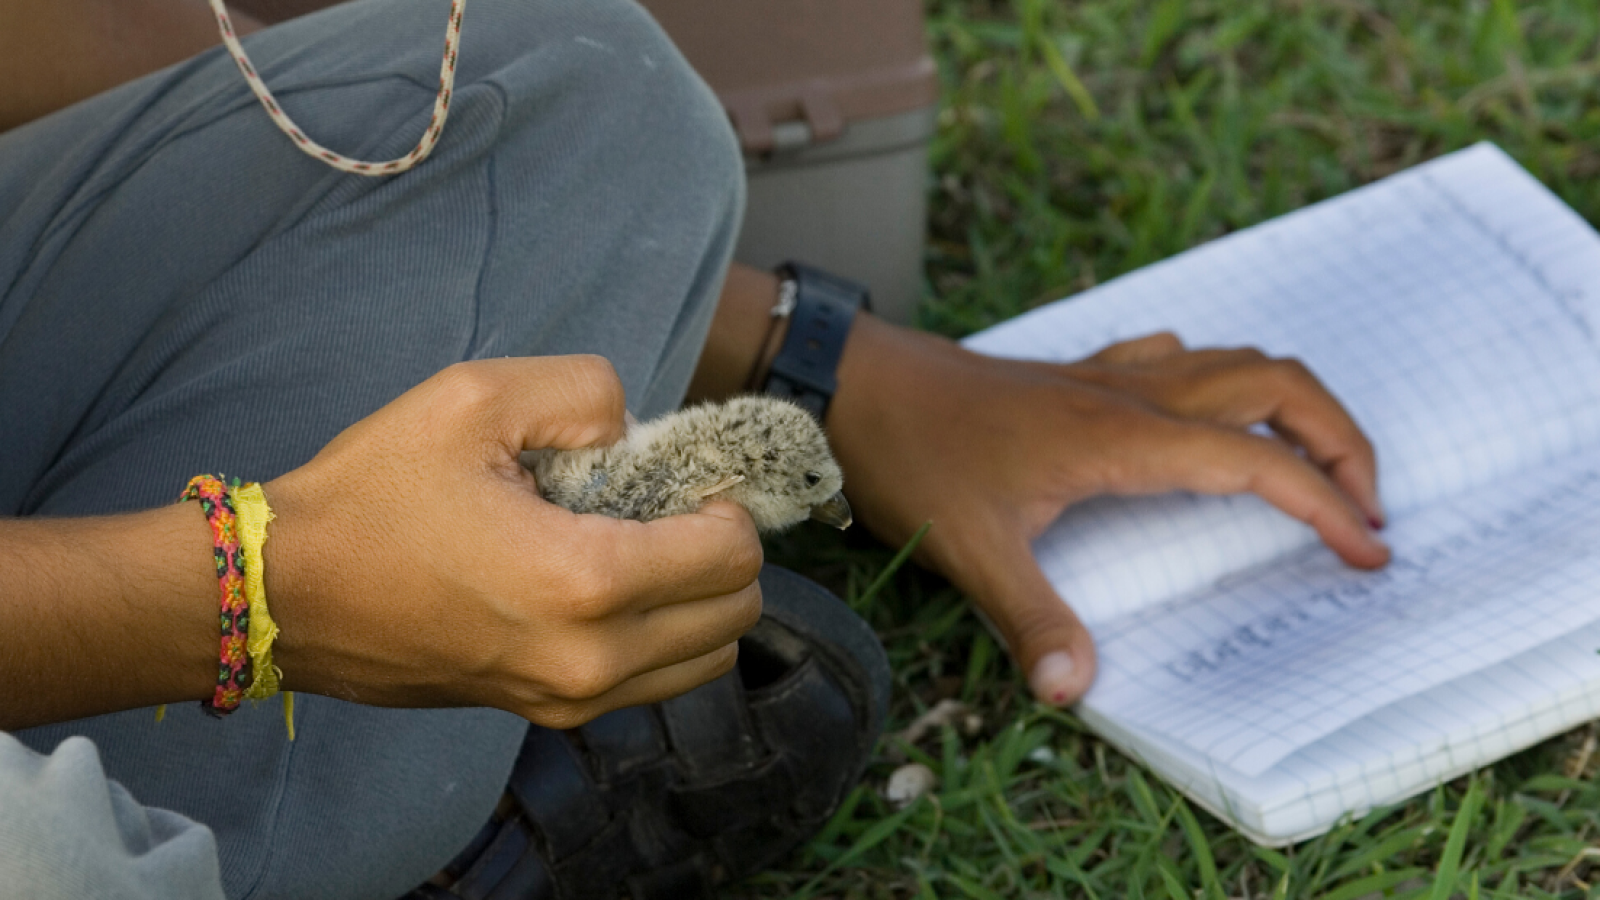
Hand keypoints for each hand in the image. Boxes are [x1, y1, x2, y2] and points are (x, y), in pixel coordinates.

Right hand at [264, 357, 763, 728]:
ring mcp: (571, 700)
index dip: (724, 502)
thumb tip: (635, 432)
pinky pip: (654, 682)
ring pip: (707, 659)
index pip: (732, 555)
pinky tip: (608, 586)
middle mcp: (591, 659)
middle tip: (668, 507)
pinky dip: (662, 635)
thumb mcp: (475, 398)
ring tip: (643, 547)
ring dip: (700, 600)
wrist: (283, 593)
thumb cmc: (373, 495)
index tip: (683, 476)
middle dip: (722, 550)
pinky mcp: (547, 714)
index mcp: (586, 583)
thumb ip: (584, 392)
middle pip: (735, 613)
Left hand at [828, 321, 1388, 704]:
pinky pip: (1177, 358)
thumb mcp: (969, 548)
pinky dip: (1223, 382)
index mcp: (1123, 436)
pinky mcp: (1079, 374)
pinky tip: (1209, 418)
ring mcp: (1106, 375)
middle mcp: (1131, 394)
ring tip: (1314, 467)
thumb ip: (1031, 619)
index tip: (1368, 551)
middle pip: (1275, 385)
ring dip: (1292, 405)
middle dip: (1340, 438)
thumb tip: (1076, 691)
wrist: (851, 379)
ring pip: (1235, 360)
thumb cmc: (909, 452)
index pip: (1257, 463)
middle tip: (1366, 505)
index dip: (1326, 504)